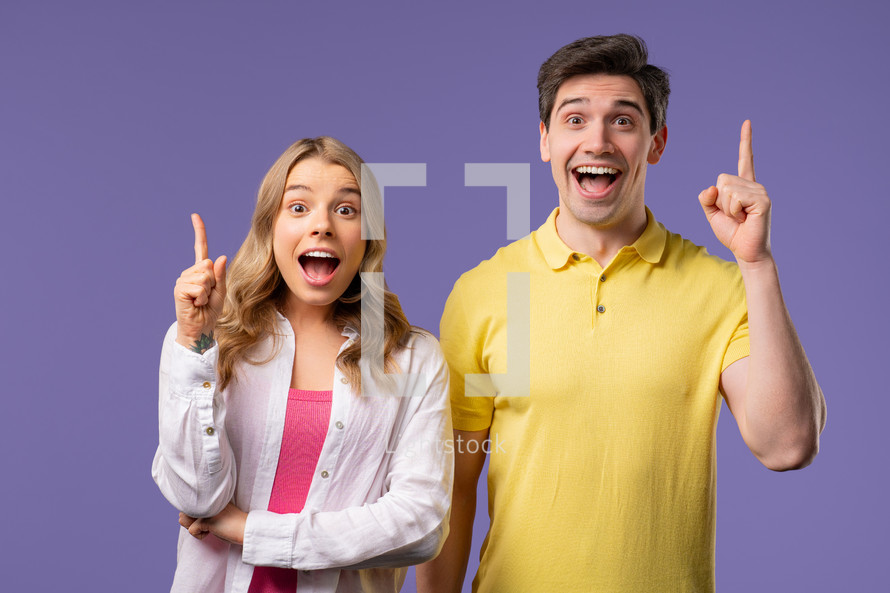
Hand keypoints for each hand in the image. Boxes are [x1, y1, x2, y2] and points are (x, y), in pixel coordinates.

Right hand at [173, 213, 226, 349]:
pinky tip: (196, 303)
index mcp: (201, 271)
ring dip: (207, 292)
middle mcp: (190, 273)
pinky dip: (202, 297)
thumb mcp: (221, 291)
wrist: (200, 328)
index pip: (200, 248)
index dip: (199, 232)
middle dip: (214, 283)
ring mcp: (183, 280)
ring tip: (201, 301)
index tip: (195, 215)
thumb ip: (221, 275)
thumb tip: (220, 257)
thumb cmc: (210, 311)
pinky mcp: (179, 289)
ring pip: (205, 276)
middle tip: (207, 296)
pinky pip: (199, 286)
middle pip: (208, 265)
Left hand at [179, 502, 246, 544]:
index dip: (194, 517)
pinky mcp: (207, 519)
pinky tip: (212, 533)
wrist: (247, 529)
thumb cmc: (232, 524)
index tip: (209, 521)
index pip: (190, 505)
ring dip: (195, 528)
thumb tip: (179, 517)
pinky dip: (200, 536)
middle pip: (185, 511)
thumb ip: (197, 515)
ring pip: (185, 520)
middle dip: (192, 522)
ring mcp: (207, 508)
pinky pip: (192, 531)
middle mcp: (208, 499)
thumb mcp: (213, 516)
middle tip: (209, 525)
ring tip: (209, 528)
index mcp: (210, 496)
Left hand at [698, 120, 771, 265]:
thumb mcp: (712, 214)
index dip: (745, 141)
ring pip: (726, 190)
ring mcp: (760, 192)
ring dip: (727, 209)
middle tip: (734, 215)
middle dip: (720, 201)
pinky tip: (745, 218)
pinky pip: (734, 198)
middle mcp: (754, 185)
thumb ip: (707, 198)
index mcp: (743, 186)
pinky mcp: (763, 200)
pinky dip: (733, 211)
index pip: (745, 160)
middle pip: (721, 180)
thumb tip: (711, 188)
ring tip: (740, 218)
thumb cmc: (732, 233)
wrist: (746, 251)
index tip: (747, 122)